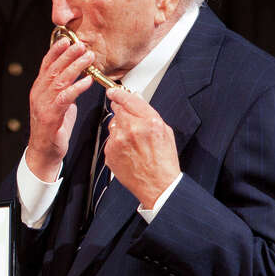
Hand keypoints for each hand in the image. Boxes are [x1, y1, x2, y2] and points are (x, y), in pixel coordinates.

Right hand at [24, 34, 94, 181]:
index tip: (66, 40)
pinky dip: (76, 88)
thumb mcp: (58, 104)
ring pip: (59, 80)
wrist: (44, 152)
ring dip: (75, 67)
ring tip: (87, 58)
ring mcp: (43, 105)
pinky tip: (87, 81)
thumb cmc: (52, 129)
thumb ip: (64, 90)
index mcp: (39, 90)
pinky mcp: (51, 116)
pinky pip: (65, 98)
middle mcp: (39, 94)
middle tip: (82, 45)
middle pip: (53, 69)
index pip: (46, 65)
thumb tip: (77, 77)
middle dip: (68, 55)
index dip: (56, 51)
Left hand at [103, 88, 179, 208]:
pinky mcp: (110, 152)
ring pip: (113, 125)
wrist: (157, 185)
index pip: (128, 99)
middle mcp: (132, 129)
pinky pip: (110, 140)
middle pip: (118, 110)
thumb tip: (136, 100)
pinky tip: (128, 152)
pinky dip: (117, 143)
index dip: (119, 93)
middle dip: (121, 111)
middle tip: (128, 120)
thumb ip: (149, 114)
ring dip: (120, 129)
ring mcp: (118, 141)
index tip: (112, 91)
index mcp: (149, 122)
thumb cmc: (163, 161)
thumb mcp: (165, 132)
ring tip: (133, 143)